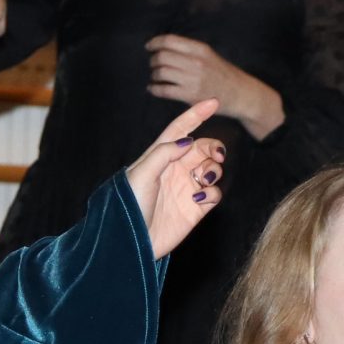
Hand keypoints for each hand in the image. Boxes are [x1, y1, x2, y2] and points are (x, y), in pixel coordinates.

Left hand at [124, 100, 224, 259]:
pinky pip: (215, 193)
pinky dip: (213, 192)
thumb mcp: (140, 174)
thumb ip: (163, 154)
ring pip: (212, 169)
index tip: (213, 102)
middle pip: (203, 148)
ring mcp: (186, 188)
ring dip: (213, 170)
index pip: (180, 130)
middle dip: (213, 147)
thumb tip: (186, 141)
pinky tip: (198, 197)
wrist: (131, 242)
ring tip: (202, 180)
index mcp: (159, 157)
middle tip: (215, 154)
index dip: (196, 115)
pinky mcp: (196, 208)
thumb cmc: (128, 206)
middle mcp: (175, 170)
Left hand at [145, 35, 284, 139]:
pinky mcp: (190, 96)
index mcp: (200, 49)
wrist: (240, 94)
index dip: (155, 42)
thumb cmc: (223, 74)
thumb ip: (189, 51)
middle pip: (162, 56)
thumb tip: (164, 47)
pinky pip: (164, 90)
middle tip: (153, 63)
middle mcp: (196, 62)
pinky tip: (153, 88)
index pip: (170, 40)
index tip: (148, 46)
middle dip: (153, 60)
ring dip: (154, 74)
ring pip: (161, 72)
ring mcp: (193, 79)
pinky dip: (154, 89)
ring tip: (155, 76)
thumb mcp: (209, 55)